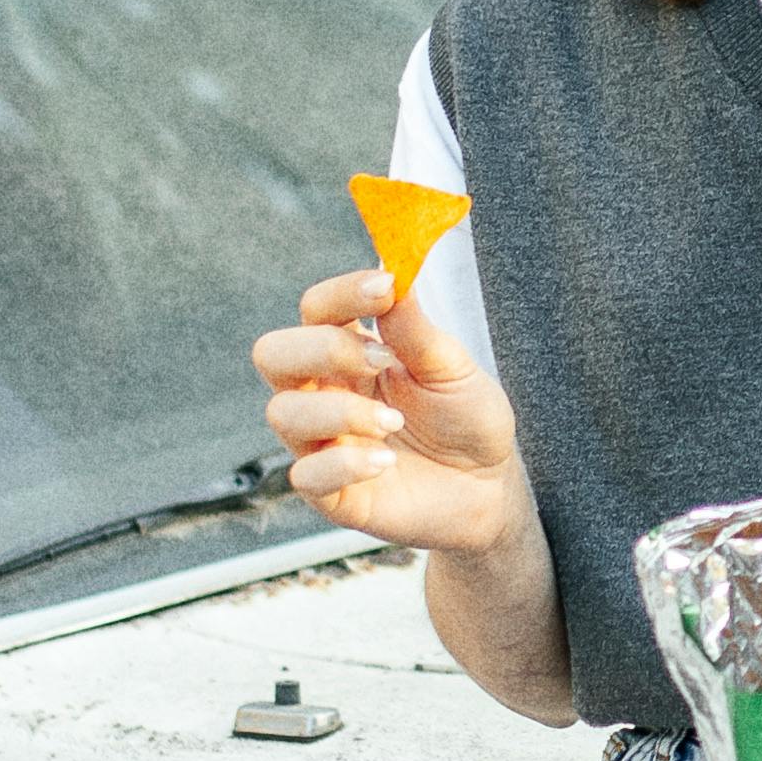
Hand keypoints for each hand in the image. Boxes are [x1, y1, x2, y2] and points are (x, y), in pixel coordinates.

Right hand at [250, 266, 535, 573]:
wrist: (489, 486)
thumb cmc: (466, 418)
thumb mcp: (452, 369)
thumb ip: (415, 328)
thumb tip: (392, 267)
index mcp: (348, 352)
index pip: (315, 309)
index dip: (341, 293)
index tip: (385, 286)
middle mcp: (323, 392)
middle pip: (272, 354)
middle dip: (321, 349)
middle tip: (380, 361)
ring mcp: (322, 442)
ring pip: (283, 413)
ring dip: (340, 411)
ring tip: (393, 423)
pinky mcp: (331, 493)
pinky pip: (306, 476)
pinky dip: (343, 464)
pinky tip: (384, 462)